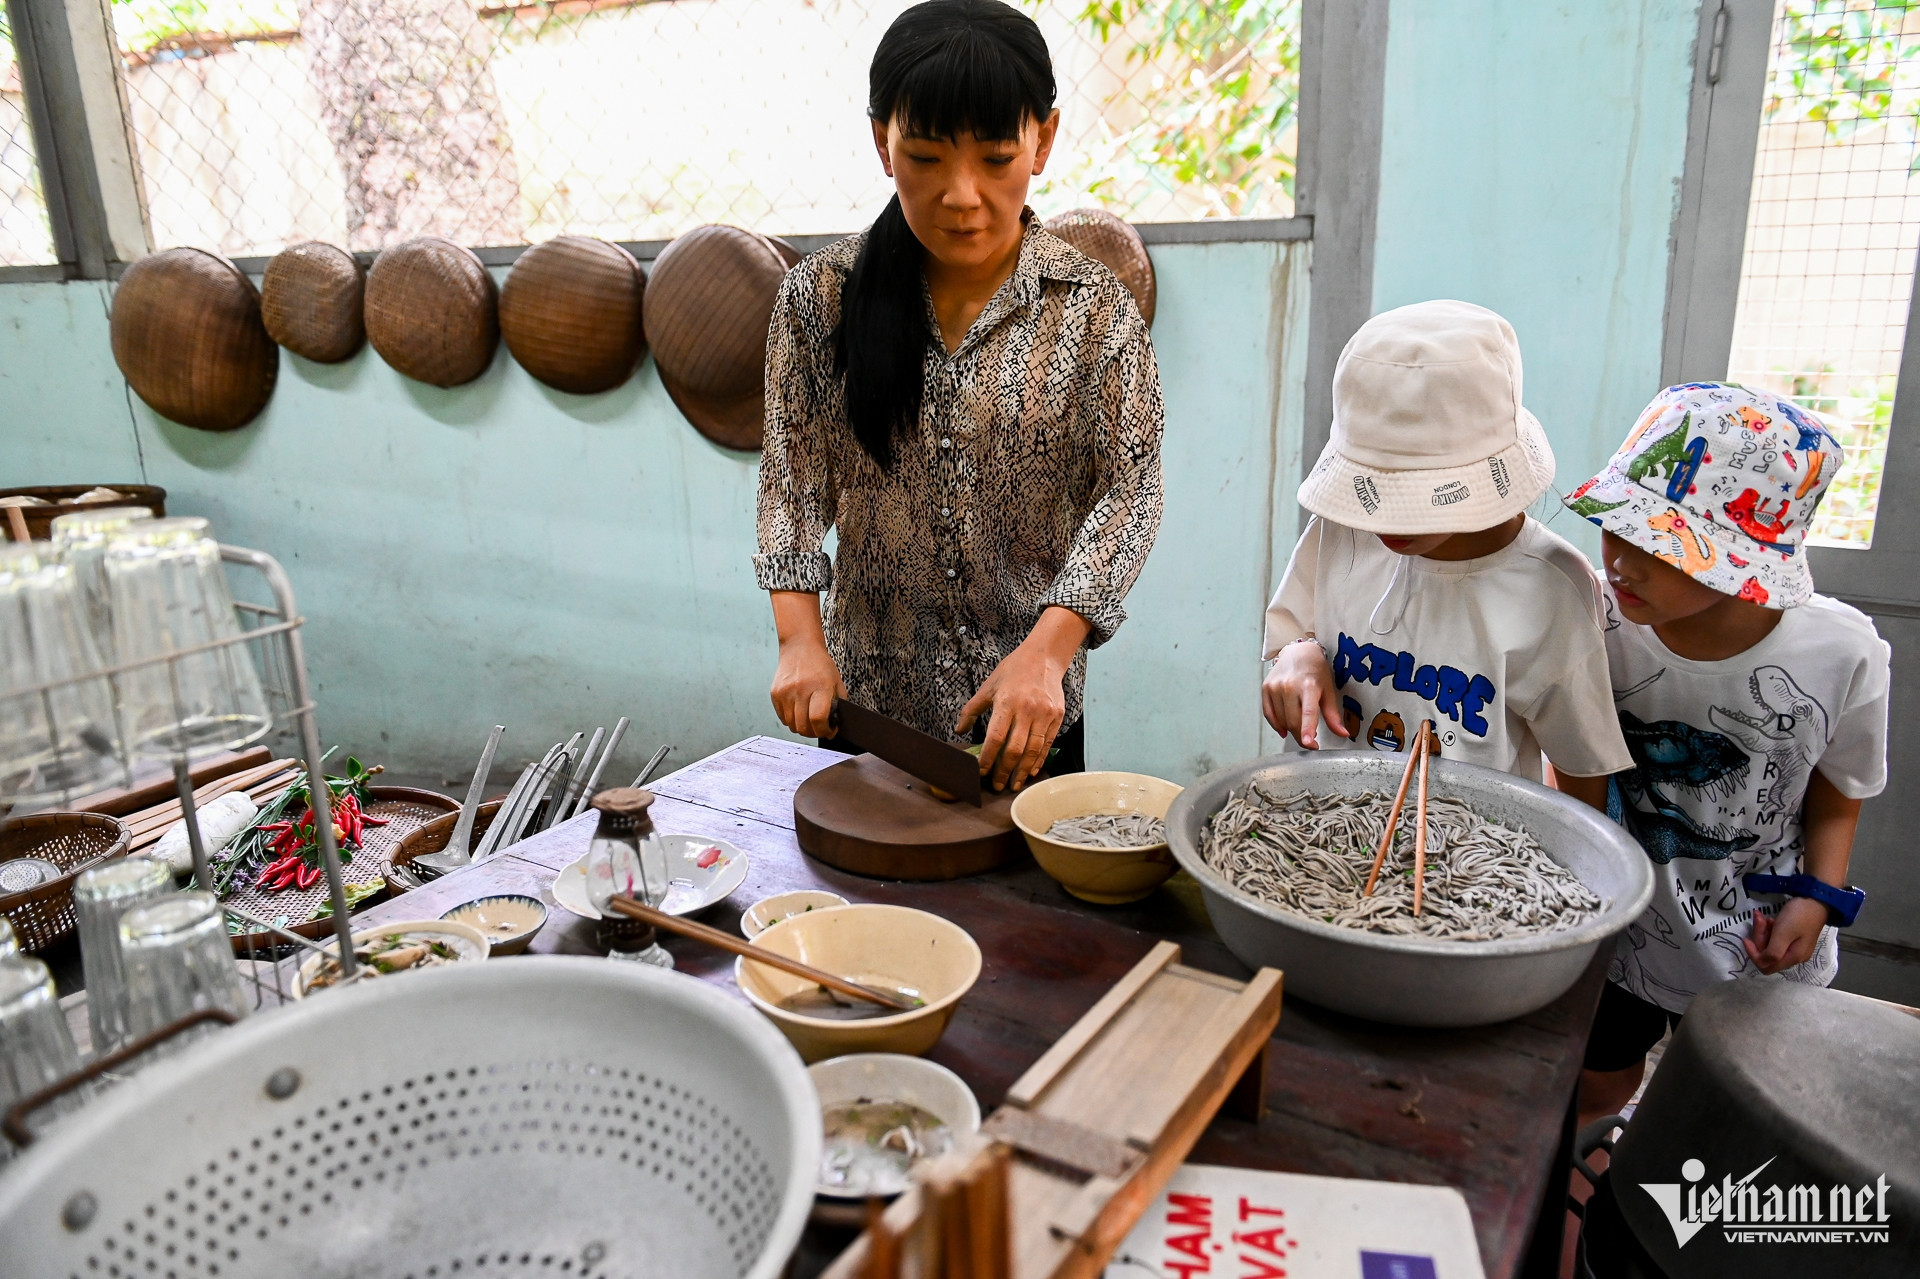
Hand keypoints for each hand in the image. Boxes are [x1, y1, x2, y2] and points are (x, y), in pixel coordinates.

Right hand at [769, 593, 846, 738]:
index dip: (825, 731)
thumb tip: (834, 725)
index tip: (830, 731)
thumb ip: (838, 704)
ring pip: (792, 725)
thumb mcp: (837, 682)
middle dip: (814, 733)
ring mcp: (786, 692)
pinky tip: (799, 711)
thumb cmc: (820, 665)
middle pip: (803, 726)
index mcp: (820, 686)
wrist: (800, 647)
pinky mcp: (775, 693)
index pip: (818, 718)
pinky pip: (782, 718)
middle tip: (819, 728)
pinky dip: (791, 719)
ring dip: (802, 727)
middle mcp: (801, 689)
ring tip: (809, 720)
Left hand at [957, 608, 1087, 791]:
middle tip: (997, 786)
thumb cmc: (1013, 671)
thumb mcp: (988, 686)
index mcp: (1007, 702)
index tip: (982, 771)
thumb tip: (959, 730)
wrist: (1044, 657)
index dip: (988, 758)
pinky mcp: (1057, 717)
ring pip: (1033, 750)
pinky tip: (1031, 771)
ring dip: (1023, 771)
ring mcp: (1044, 714)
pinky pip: (1047, 744)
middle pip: (1015, 749)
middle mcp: (1027, 710)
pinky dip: (1039, 760)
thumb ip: (971, 709)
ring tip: (1014, 784)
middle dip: (1005, 771)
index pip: (996, 737)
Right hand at [1261, 640, 1349, 748]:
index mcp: (1309, 685)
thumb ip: (1333, 715)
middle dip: (1302, 737)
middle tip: (1310, 741)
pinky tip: (1284, 729)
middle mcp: (1289, 685)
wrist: (1298, 652)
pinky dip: (1277, 725)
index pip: (1308, 712)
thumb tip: (1343, 733)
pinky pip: (1269, 714)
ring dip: (1291, 730)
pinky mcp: (1266, 688)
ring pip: (1281, 720)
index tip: (1309, 743)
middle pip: (1293, 721)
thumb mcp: (1328, 690)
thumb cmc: (1315, 671)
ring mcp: (1275, 687)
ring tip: (1300, 726)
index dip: (1308, 730)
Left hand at [1743, 896, 1828, 973]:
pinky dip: (1770, 929)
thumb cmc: (1799, 916)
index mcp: (1793, 958)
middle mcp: (1794, 956)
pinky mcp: (1794, 937)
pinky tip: (1769, 919)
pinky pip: (1776, 938)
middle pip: (1767, 955)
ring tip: (1762, 916)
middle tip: (1759, 919)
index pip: (1766, 966)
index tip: (1746, 938)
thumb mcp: (1783, 934)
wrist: (1817, 900)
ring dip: (1763, 930)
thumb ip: (1772, 952)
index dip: (1753, 954)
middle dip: (1759, 937)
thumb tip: (1762, 963)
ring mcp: (1795, 946)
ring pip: (1770, 944)